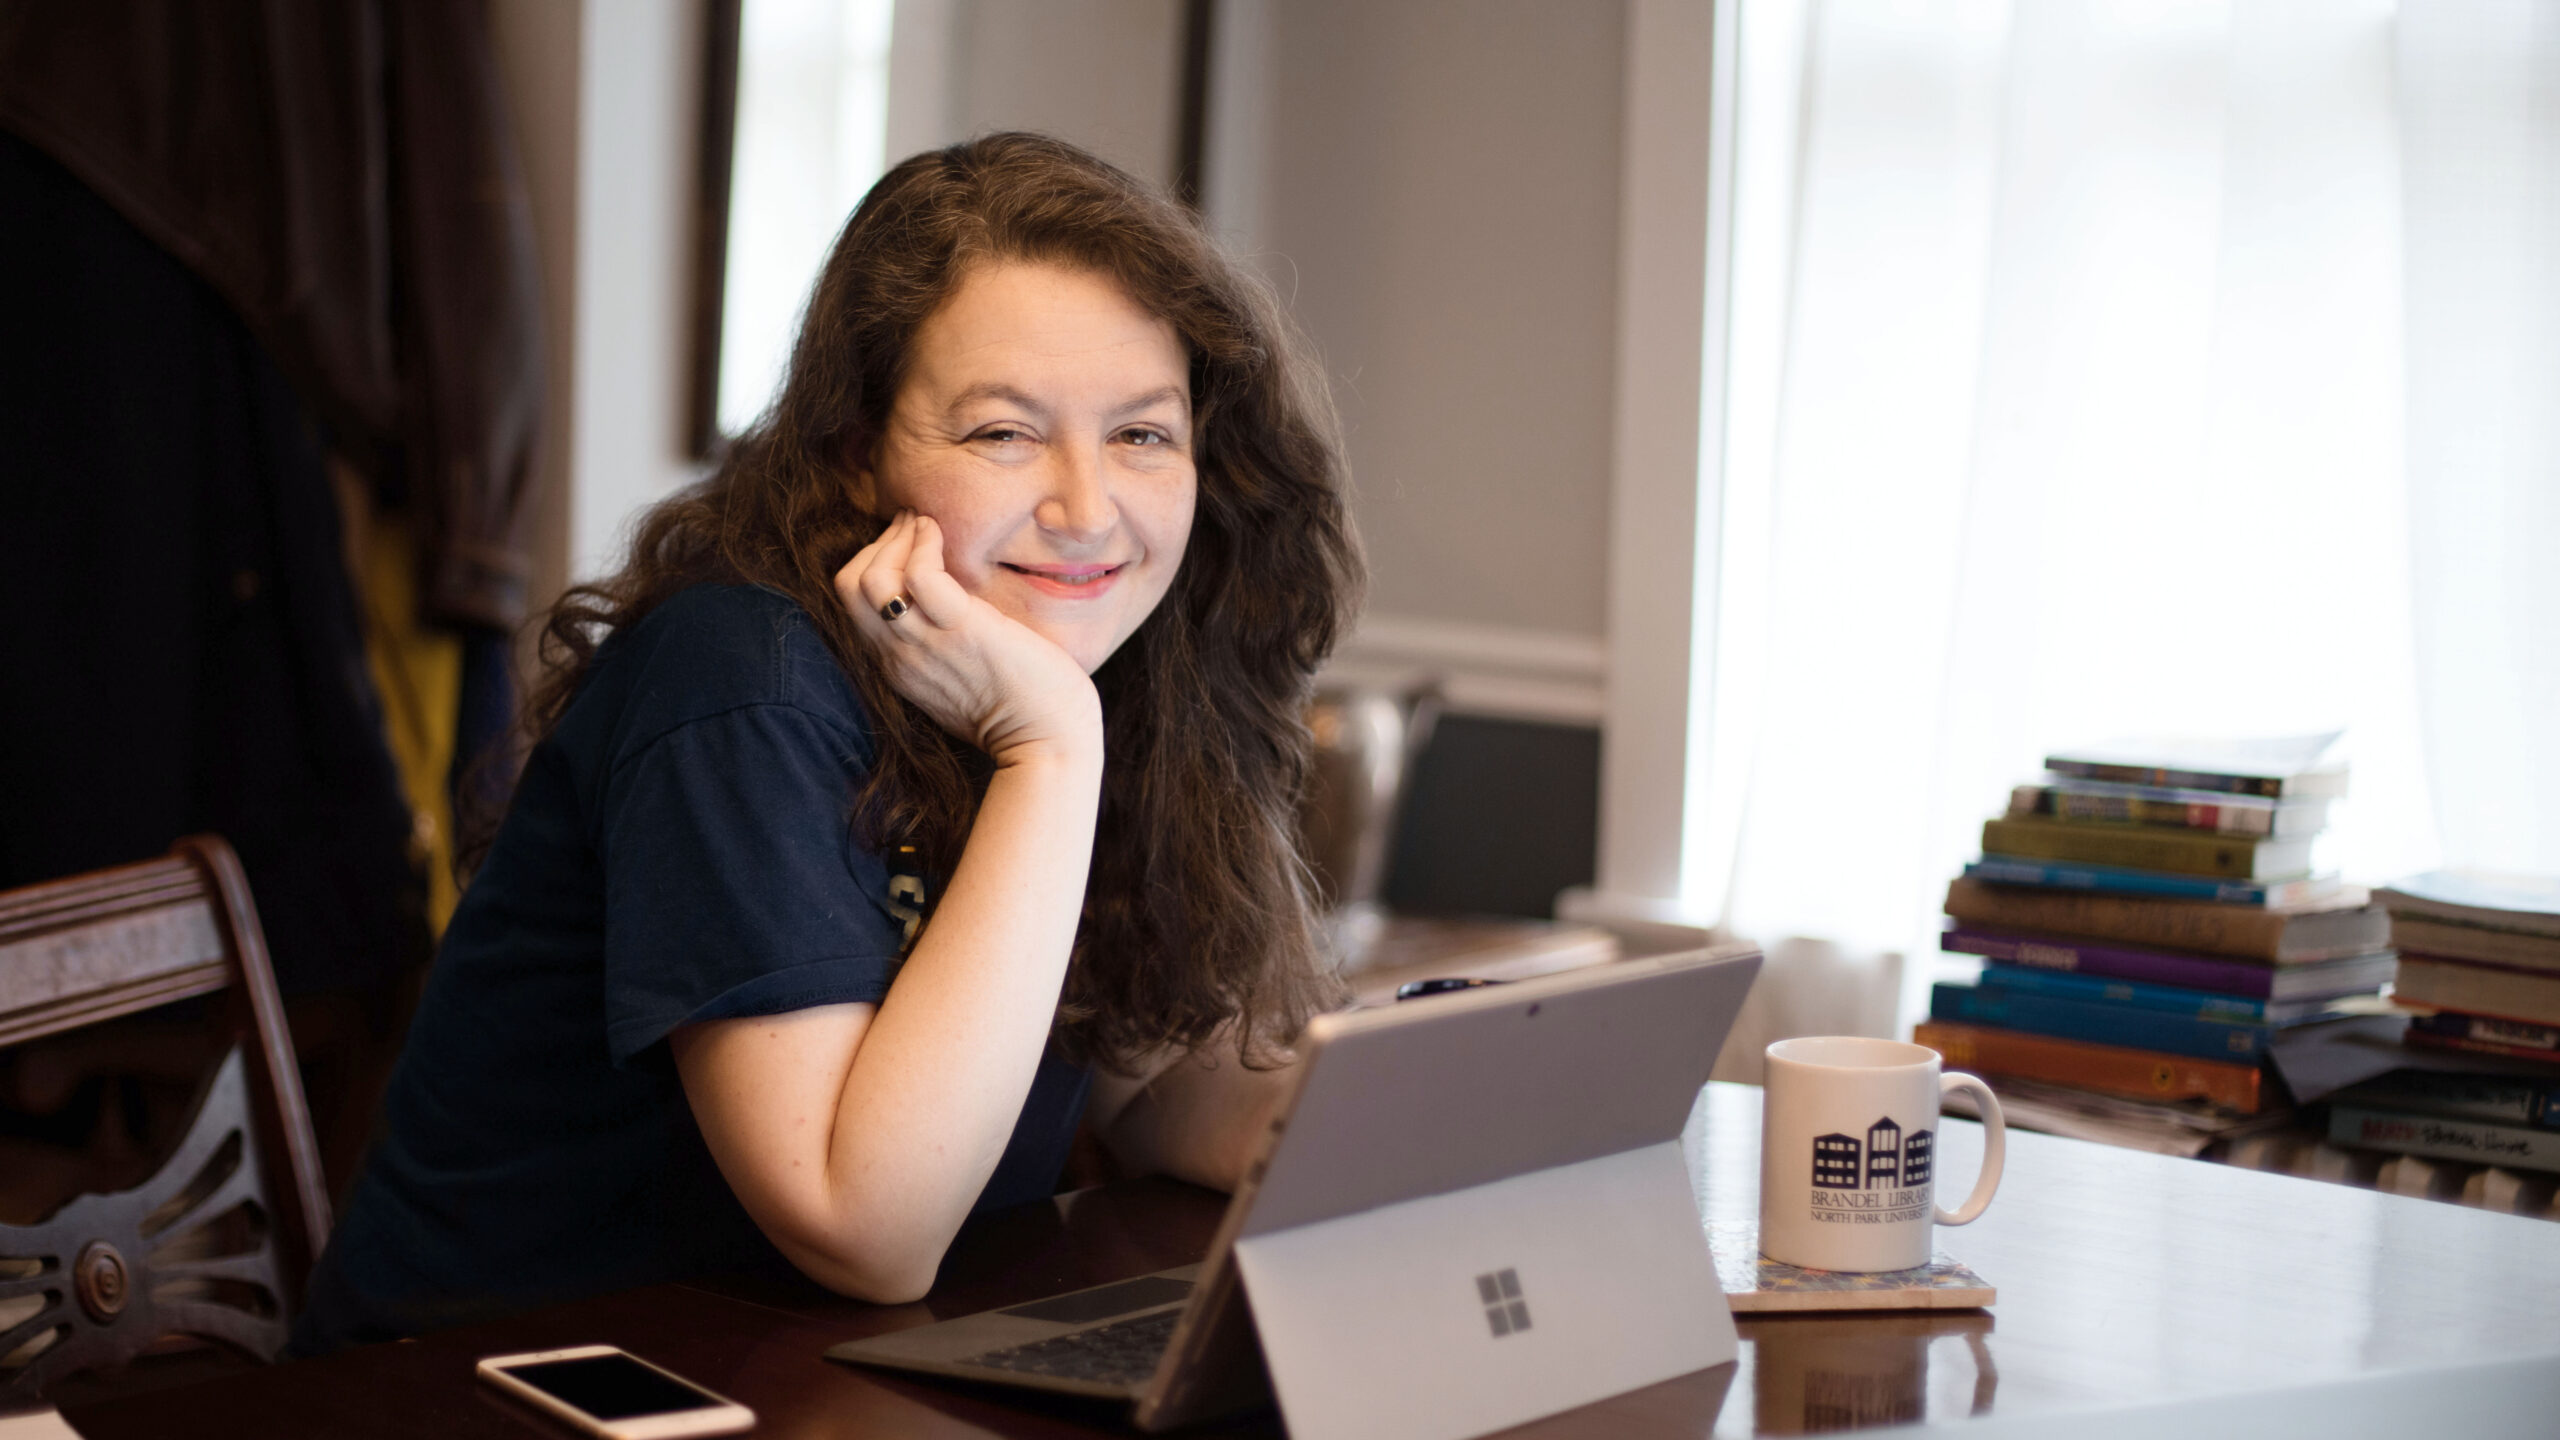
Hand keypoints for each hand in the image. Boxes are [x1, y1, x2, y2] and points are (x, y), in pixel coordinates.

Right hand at [835, 513, 1100, 767]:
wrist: (1049, 744)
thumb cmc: (1022, 711)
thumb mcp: (962, 678)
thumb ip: (943, 648)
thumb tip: (952, 609)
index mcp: (898, 668)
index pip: (854, 604)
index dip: (871, 562)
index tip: (904, 542)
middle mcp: (901, 656)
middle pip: (850, 587)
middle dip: (877, 543)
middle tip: (911, 524)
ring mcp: (925, 644)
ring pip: (871, 578)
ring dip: (896, 538)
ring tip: (924, 524)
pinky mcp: (961, 631)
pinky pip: (919, 576)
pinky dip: (923, 544)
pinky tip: (939, 533)